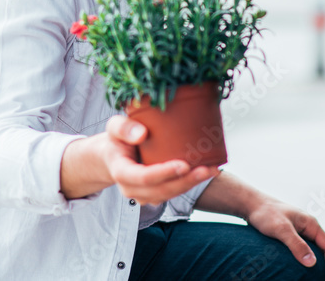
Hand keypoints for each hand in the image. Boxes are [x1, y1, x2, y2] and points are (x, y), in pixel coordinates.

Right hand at [101, 115, 219, 205]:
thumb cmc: (116, 139)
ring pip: (170, 194)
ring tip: (213, 170)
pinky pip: (173, 192)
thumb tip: (142, 134)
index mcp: (121, 172)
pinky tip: (207, 172)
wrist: (112, 156)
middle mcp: (131, 189)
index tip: (184, 165)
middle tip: (207, 169)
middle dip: (186, 182)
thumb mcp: (114, 127)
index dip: (164, 173)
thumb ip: (123, 128)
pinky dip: (190, 183)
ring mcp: (143, 195)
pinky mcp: (154, 195)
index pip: (143, 177)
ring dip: (192, 184)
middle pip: (161, 190)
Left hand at [246, 199, 324, 280]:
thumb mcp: (281, 229)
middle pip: (323, 250)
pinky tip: (301, 270)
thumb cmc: (265, 213)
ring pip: (313, 250)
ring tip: (315, 279)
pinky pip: (303, 250)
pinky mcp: (291, 235)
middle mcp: (308, 227)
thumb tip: (312, 263)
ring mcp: (300, 231)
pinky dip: (305, 260)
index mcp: (311, 224)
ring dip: (316, 265)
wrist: (251, 205)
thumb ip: (296, 244)